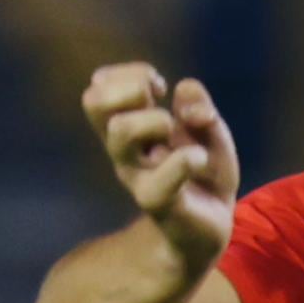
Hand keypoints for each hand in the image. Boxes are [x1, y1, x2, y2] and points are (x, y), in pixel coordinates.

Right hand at [82, 62, 238, 270]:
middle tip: (162, 108)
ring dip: (155, 120)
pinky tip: (199, 159)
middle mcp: (124, 150)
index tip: (160, 88)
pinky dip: (186, 159)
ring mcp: (136, 175)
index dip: (130, 74)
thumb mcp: (208, 130)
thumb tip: (183, 90)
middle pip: (94, 102)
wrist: (209, 228)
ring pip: (120, 131)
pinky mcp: (158, 203)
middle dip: (132, 88)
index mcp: (130, 127)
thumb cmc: (204, 173)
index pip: (100, 86)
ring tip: (175, 134)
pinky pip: (160, 178)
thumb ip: (197, 104)